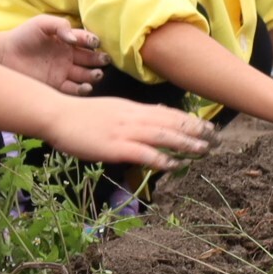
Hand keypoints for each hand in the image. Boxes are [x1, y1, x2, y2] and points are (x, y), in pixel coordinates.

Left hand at [0, 15, 104, 94]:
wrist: (4, 55)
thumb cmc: (23, 35)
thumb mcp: (42, 23)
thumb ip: (61, 26)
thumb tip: (75, 39)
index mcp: (67, 40)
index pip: (86, 41)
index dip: (93, 42)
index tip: (94, 43)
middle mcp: (68, 56)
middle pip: (90, 59)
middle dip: (99, 60)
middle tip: (103, 61)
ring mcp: (63, 71)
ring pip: (85, 75)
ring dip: (93, 75)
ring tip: (95, 75)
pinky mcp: (56, 85)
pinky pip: (73, 89)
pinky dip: (81, 89)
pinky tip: (85, 86)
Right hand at [40, 97, 215, 169]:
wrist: (56, 116)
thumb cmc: (79, 116)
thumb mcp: (111, 110)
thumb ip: (132, 115)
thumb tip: (153, 117)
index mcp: (131, 108)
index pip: (167, 113)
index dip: (188, 120)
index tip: (206, 126)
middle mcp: (132, 117)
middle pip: (171, 122)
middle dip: (195, 130)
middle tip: (216, 138)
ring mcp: (124, 131)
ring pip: (163, 135)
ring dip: (185, 143)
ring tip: (204, 150)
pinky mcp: (115, 146)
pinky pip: (144, 153)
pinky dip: (161, 158)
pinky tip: (174, 165)